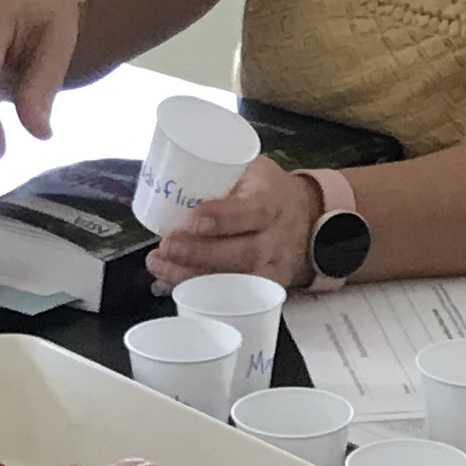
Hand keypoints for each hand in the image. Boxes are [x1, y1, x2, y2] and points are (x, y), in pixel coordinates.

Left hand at [147, 154, 313, 287]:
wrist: (304, 217)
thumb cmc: (267, 190)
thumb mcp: (252, 169)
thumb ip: (219, 172)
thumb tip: (170, 172)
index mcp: (273, 199)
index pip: (253, 211)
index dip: (222, 219)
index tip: (190, 221)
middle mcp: (277, 237)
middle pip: (243, 253)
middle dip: (200, 253)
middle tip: (167, 246)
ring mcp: (274, 266)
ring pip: (237, 280)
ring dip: (193, 276)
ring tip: (160, 264)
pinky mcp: (266, 288)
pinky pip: (234, 296)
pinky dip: (200, 291)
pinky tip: (173, 280)